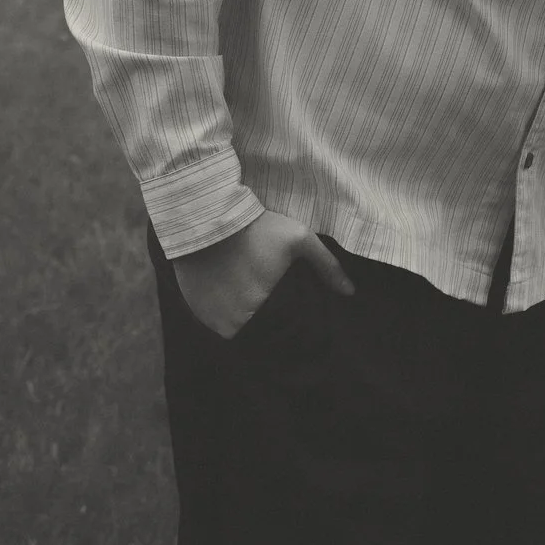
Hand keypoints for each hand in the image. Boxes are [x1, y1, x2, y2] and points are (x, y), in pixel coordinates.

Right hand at [170, 209, 353, 338]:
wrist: (208, 216)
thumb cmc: (258, 227)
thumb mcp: (299, 240)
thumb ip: (327, 266)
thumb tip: (350, 292)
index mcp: (259, 310)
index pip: (278, 327)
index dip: (281, 315)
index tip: (279, 297)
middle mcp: (231, 322)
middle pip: (255, 327)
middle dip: (261, 314)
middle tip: (259, 287)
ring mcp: (208, 317)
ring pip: (232, 325)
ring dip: (238, 313)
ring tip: (242, 286)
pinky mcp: (193, 309)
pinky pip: (211, 319)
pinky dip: (219, 308)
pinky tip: (225, 287)